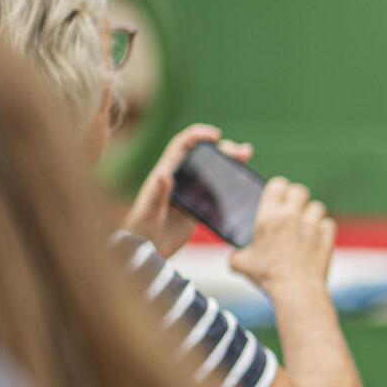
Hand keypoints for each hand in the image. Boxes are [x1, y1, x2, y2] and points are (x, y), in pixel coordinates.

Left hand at [124, 123, 251, 257]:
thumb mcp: (147, 212)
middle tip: (243, 153)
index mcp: (166, 172)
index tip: (216, 136)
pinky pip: (216, 191)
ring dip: (230, 164)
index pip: (183, 144)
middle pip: (203, 155)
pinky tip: (243, 185)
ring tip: (246, 160)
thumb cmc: (140, 230)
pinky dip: (230, 184)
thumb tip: (163, 174)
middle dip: (223, 149)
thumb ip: (155, 194)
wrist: (145, 251)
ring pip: (212, 171)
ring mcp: (190, 193)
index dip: (199, 135)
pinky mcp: (198, 207)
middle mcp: (179, 179)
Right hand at [229, 178, 335, 293]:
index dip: (279, 189)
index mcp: (269, 216)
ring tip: (304, 228)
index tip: (278, 197)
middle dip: (297, 199)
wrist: (295, 290)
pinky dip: (324, 229)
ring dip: (311, 214)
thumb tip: (234, 257)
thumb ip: (236, 255)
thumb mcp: (241, 265)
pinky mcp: (327, 237)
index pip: (278, 185)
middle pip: (299, 191)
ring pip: (316, 206)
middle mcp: (292, 215)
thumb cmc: (267, 276)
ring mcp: (312, 225)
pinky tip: (316, 239)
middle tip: (293, 211)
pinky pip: (328, 223)